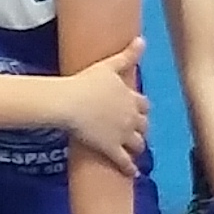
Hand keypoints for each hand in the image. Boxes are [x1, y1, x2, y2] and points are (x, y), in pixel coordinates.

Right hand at [57, 40, 149, 171]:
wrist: (69, 103)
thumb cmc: (86, 82)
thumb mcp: (108, 66)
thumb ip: (127, 55)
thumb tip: (142, 40)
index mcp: (131, 98)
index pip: (144, 105)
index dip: (141, 108)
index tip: (139, 111)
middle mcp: (130, 117)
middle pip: (144, 125)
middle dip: (142, 128)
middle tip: (137, 131)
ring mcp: (122, 135)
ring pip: (138, 144)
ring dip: (138, 147)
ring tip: (135, 150)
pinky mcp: (111, 149)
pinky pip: (124, 161)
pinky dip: (130, 168)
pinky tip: (132, 173)